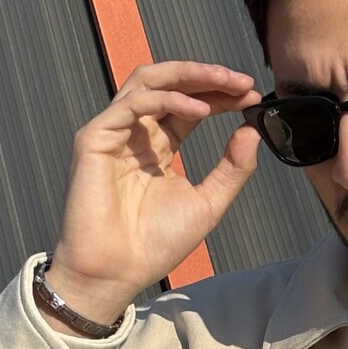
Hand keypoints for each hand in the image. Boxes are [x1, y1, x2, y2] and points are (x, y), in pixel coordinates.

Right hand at [49, 59, 263, 321]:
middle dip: (207, 77)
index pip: (190, 106)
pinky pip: (134, 104)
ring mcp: (113, 132)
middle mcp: (135, 133)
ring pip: (148, 81)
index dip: (220, 96)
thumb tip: (253, 131)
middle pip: (169, 84)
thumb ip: (232, 169)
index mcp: (158, 146)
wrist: (118, 272)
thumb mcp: (208, 203)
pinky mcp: (95, 138)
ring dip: (189, 76)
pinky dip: (169, 100)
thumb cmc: (155, 244)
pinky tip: (200, 111)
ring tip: (224, 82)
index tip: (252, 95)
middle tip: (241, 81)